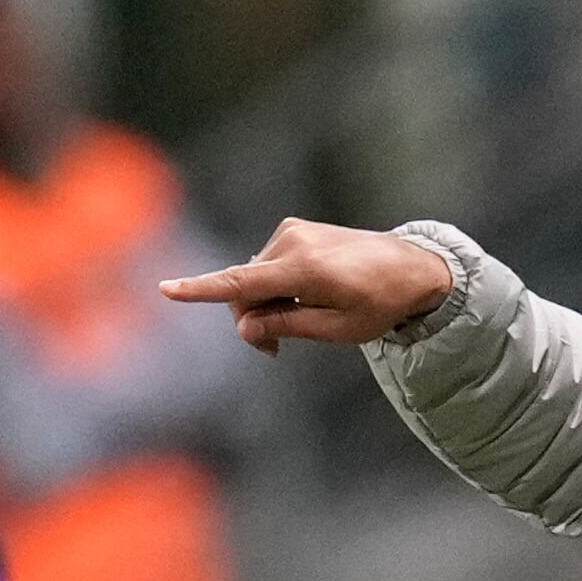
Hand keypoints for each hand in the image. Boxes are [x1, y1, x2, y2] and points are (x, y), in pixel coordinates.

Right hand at [159, 217, 452, 354]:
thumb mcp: (338, 328)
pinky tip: (304, 297)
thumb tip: (244, 326)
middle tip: (274, 350)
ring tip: (303, 319)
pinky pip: (269, 264)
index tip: (167, 289)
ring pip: (256, 277)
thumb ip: (286, 326)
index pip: (242, 283)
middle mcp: (294, 243)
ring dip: (266, 303)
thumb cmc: (381, 303)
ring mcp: (294, 232)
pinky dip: (276, 285)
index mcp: (305, 270)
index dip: (202, 290)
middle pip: (245, 288)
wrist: (414, 267)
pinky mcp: (296, 230)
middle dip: (251, 319)